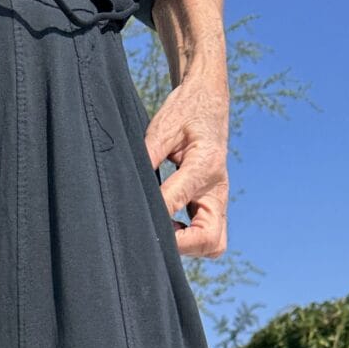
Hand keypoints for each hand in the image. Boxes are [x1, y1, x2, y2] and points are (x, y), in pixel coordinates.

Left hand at [144, 52, 229, 259]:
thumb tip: (130, 187)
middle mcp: (217, 187)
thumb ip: (148, 155)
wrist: (209, 101)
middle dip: (181, 245)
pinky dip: (188, 240)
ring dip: (186, 246)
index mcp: (204, 164)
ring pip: (212, 243)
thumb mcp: (162, 127)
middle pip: (210, 239)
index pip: (177, 199)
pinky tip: (167, 225)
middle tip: (155, 234)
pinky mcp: (213, 204)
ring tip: (160, 229)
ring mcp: (218, 199)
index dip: (155, 212)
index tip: (133, 217)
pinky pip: (207, 235)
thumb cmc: (184, 112)